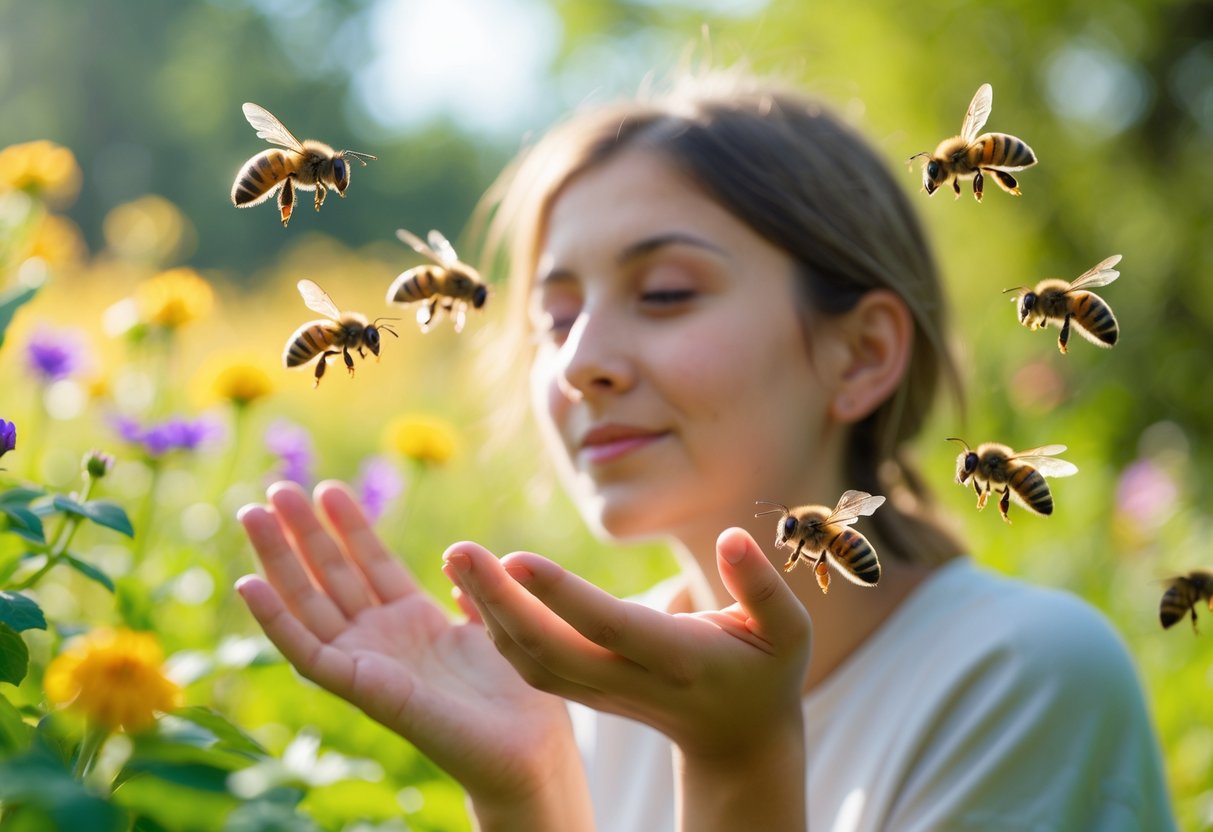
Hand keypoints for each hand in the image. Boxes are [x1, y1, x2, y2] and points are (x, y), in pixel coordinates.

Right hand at [237, 481, 590, 827]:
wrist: (529, 750)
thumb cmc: (520, 697)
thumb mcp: (496, 623)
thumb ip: (475, 588)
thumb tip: (457, 554)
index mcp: (413, 621)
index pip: (369, 563)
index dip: (349, 526)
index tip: (327, 489)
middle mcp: (383, 639)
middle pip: (331, 576)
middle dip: (304, 532)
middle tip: (275, 487)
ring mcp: (368, 663)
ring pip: (308, 604)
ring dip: (279, 560)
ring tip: (252, 513)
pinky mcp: (361, 689)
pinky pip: (308, 653)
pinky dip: (276, 621)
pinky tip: (249, 584)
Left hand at [443, 527, 811, 761]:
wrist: (739, 739)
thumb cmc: (768, 672)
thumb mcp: (787, 631)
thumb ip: (762, 587)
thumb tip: (731, 538)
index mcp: (679, 661)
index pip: (610, 627)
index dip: (563, 596)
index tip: (516, 558)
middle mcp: (631, 681)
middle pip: (551, 648)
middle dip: (499, 602)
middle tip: (458, 549)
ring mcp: (601, 693)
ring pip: (530, 662)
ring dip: (486, 614)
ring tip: (456, 558)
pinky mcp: (584, 691)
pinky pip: (528, 665)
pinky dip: (493, 631)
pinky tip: (469, 590)